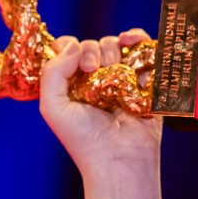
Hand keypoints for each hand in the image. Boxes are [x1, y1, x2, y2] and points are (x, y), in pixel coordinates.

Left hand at [39, 28, 164, 198]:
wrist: (120, 158)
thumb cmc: (83, 139)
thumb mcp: (53, 107)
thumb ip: (52, 72)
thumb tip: (72, 45)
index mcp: (70, 84)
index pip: (66, 50)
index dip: (68, 46)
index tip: (72, 59)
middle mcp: (94, 79)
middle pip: (91, 45)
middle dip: (92, 50)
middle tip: (93, 70)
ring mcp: (120, 78)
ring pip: (115, 45)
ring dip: (113, 48)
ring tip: (113, 68)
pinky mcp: (145, 80)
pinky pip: (143, 49)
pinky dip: (139, 40)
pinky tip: (132, 42)